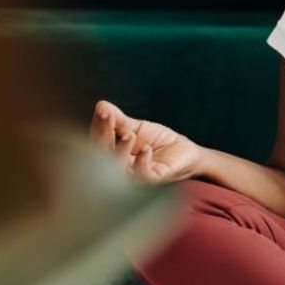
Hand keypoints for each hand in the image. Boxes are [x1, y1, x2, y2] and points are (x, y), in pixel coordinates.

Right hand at [88, 100, 202, 185]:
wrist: (186, 151)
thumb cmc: (159, 142)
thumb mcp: (138, 128)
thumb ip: (120, 120)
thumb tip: (101, 105)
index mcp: (114, 155)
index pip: (99, 142)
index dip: (99, 127)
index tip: (102, 110)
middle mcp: (121, 168)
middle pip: (103, 156)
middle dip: (104, 135)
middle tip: (108, 117)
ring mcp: (136, 176)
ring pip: (119, 170)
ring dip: (121, 150)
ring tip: (129, 134)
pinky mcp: (155, 180)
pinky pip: (143, 176)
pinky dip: (142, 162)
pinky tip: (146, 149)